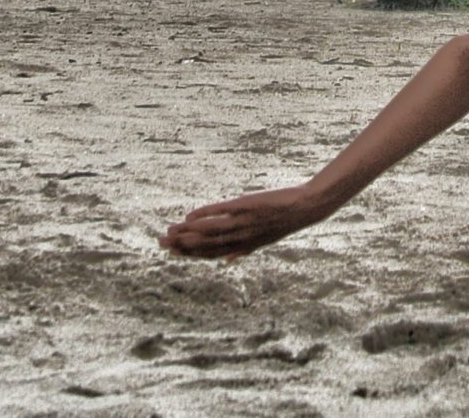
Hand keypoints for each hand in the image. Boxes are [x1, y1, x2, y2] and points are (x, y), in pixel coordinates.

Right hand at [159, 186, 324, 259]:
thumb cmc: (284, 221)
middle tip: (161, 242)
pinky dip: (205, 214)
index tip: (172, 253)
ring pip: (211, 231)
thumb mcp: (264, 240)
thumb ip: (243, 249)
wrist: (307, 206)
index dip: (191, 255)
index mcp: (244, 247)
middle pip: (207, 244)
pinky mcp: (247, 206)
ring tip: (170, 230)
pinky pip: (222, 212)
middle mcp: (242, 238)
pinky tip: (190, 216)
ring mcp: (244, 222)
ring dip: (189, 232)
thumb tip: (228, 262)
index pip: (212, 254)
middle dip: (183, 245)